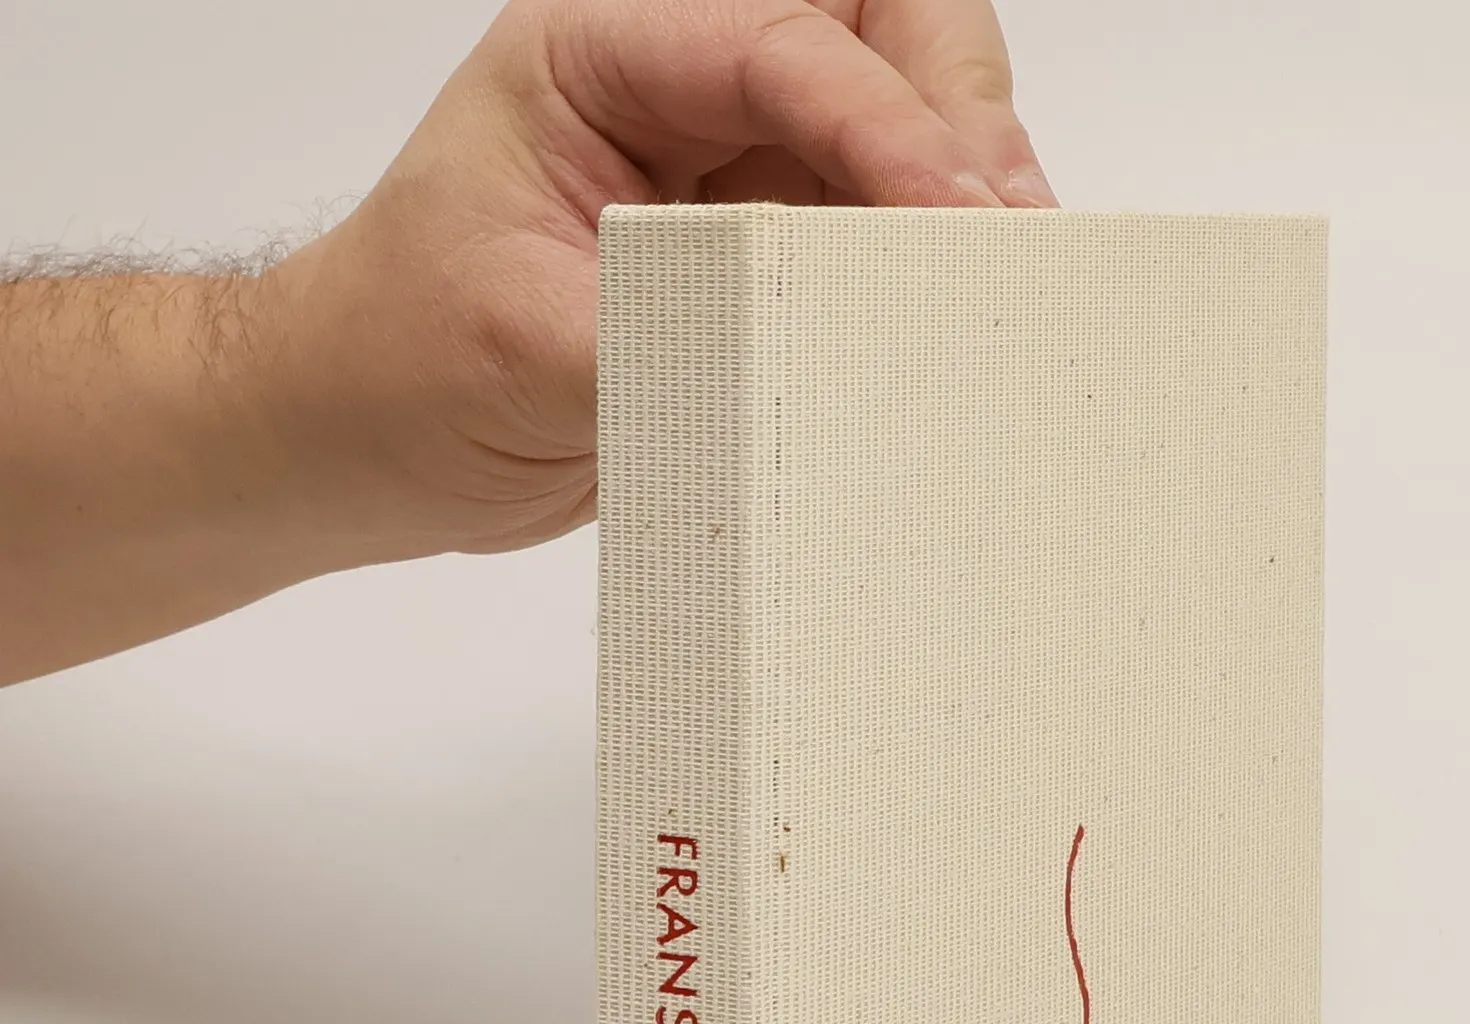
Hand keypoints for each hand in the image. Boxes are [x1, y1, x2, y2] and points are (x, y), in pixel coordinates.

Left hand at [270, 0, 1056, 567]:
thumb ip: (677, 330)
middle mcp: (677, 80)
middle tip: (1003, 220)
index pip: (777, 42)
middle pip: (870, 19)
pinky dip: (928, 265)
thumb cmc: (397, 365)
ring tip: (1006, 274)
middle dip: (953, 102)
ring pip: (898, 114)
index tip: (957, 215)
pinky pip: (876, 227)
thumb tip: (823, 343)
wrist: (369, 441)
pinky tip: (959, 316)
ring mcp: (732, 161)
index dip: (883, 122)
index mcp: (596, 47)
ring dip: (963, 182)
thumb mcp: (523, 348)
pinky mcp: (765, 248)